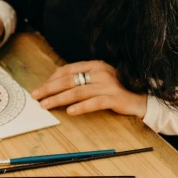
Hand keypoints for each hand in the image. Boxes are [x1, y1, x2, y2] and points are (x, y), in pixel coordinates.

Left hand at [31, 61, 147, 117]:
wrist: (141, 99)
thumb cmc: (116, 90)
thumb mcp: (98, 80)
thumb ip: (81, 79)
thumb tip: (54, 84)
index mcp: (95, 65)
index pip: (67, 70)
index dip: (51, 80)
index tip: (40, 89)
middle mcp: (101, 72)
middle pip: (69, 80)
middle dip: (49, 89)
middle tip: (36, 97)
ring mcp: (108, 85)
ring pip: (78, 92)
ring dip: (59, 99)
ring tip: (45, 105)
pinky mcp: (115, 98)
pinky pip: (94, 103)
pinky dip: (81, 107)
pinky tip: (70, 112)